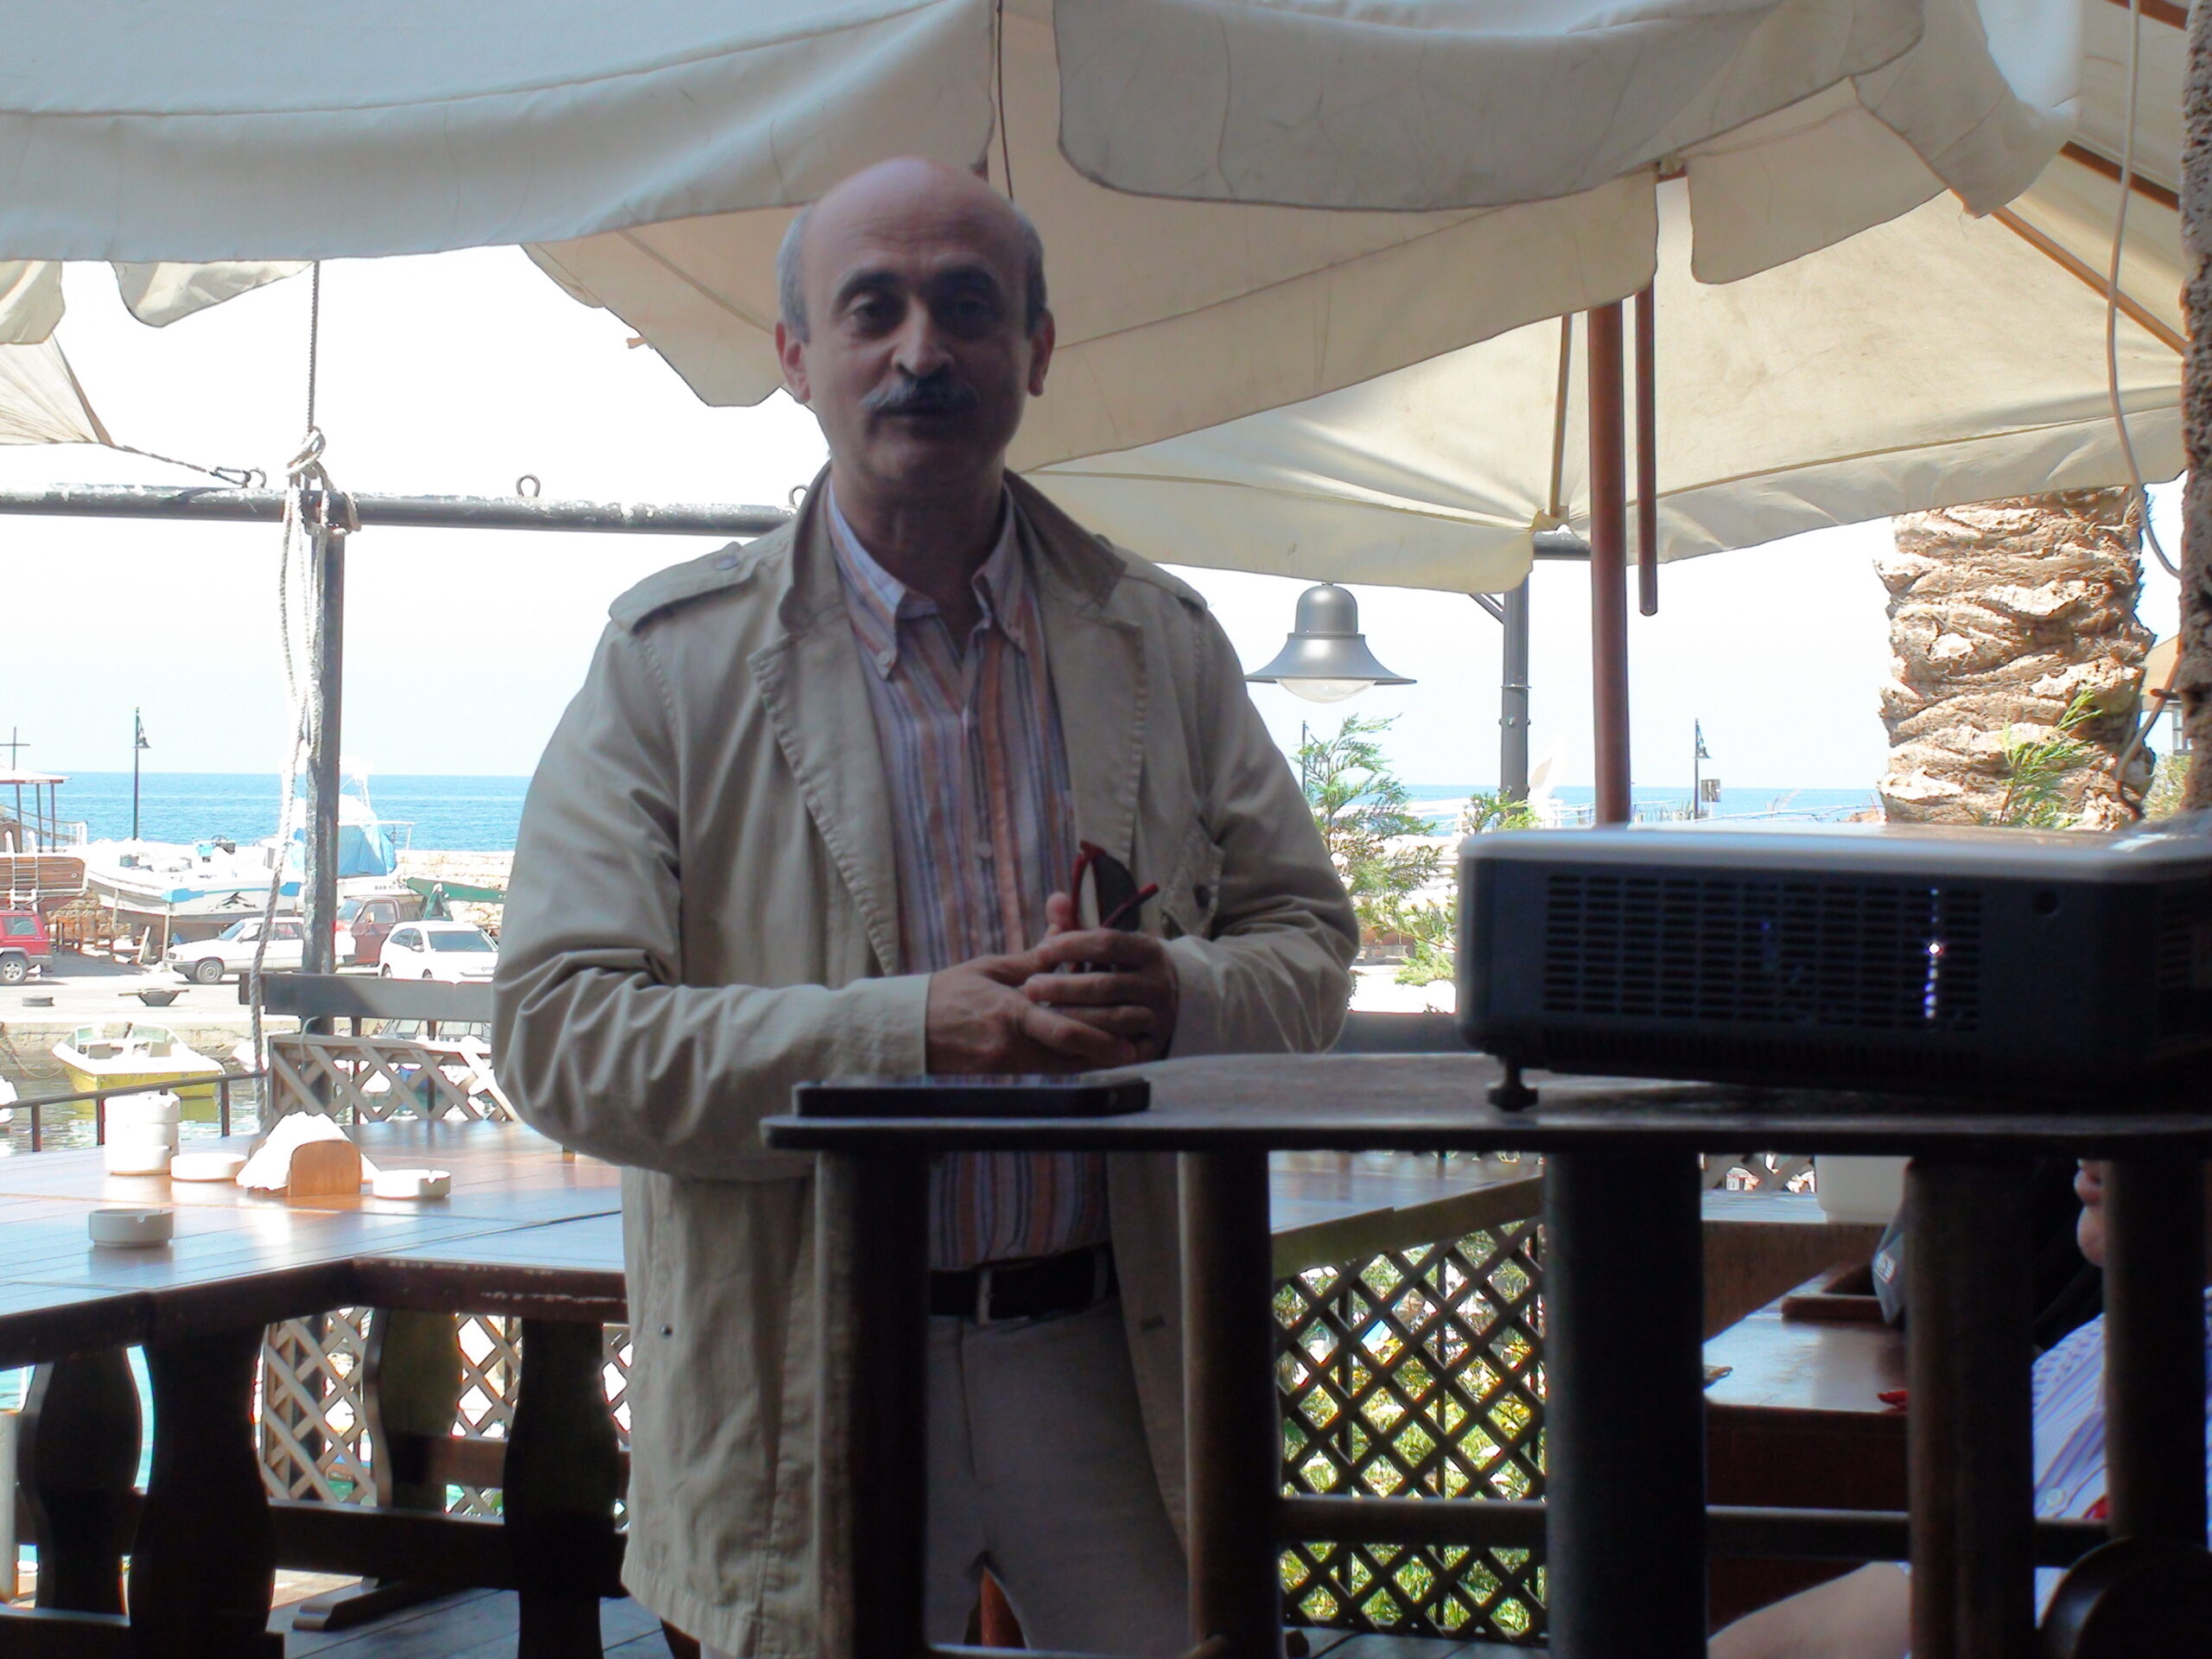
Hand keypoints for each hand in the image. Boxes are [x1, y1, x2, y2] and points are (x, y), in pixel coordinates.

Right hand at [927, 950, 1137, 1074]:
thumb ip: (1035, 957)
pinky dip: (1075, 1061)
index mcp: (1009, 1012)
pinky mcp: (1008, 1071)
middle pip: (1073, 1052)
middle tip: (1140, 1042)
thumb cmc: (950, 992)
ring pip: (1066, 1065)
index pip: (1062, 1029)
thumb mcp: (993, 968)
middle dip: (1108, 1048)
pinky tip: (1096, 1055)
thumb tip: (1067, 928)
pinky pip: (1051, 1068)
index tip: (1128, 1040)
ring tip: (1128, 1049)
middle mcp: (1014, 1044)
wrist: (912, 1030)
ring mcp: (1011, 1062)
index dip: (1100, 1038)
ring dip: (1097, 1058)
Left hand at [1023, 918, 1179, 1062]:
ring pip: (1112, 1018)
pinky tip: (1064, 1040)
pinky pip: (1119, 1047)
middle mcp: (1157, 982)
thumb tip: (1055, 899)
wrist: (1168, 1005)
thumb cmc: (1125, 970)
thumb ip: (1077, 925)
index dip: (1072, 945)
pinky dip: (1092, 1043)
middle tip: (1030, 986)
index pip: (1108, 943)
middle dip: (1064, 986)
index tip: (1041, 950)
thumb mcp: (1109, 946)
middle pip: (1106, 984)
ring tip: (1040, 1015)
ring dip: (1073, 1016)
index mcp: (1147, 950)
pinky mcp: (1153, 1045)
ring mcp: (1158, 1015)